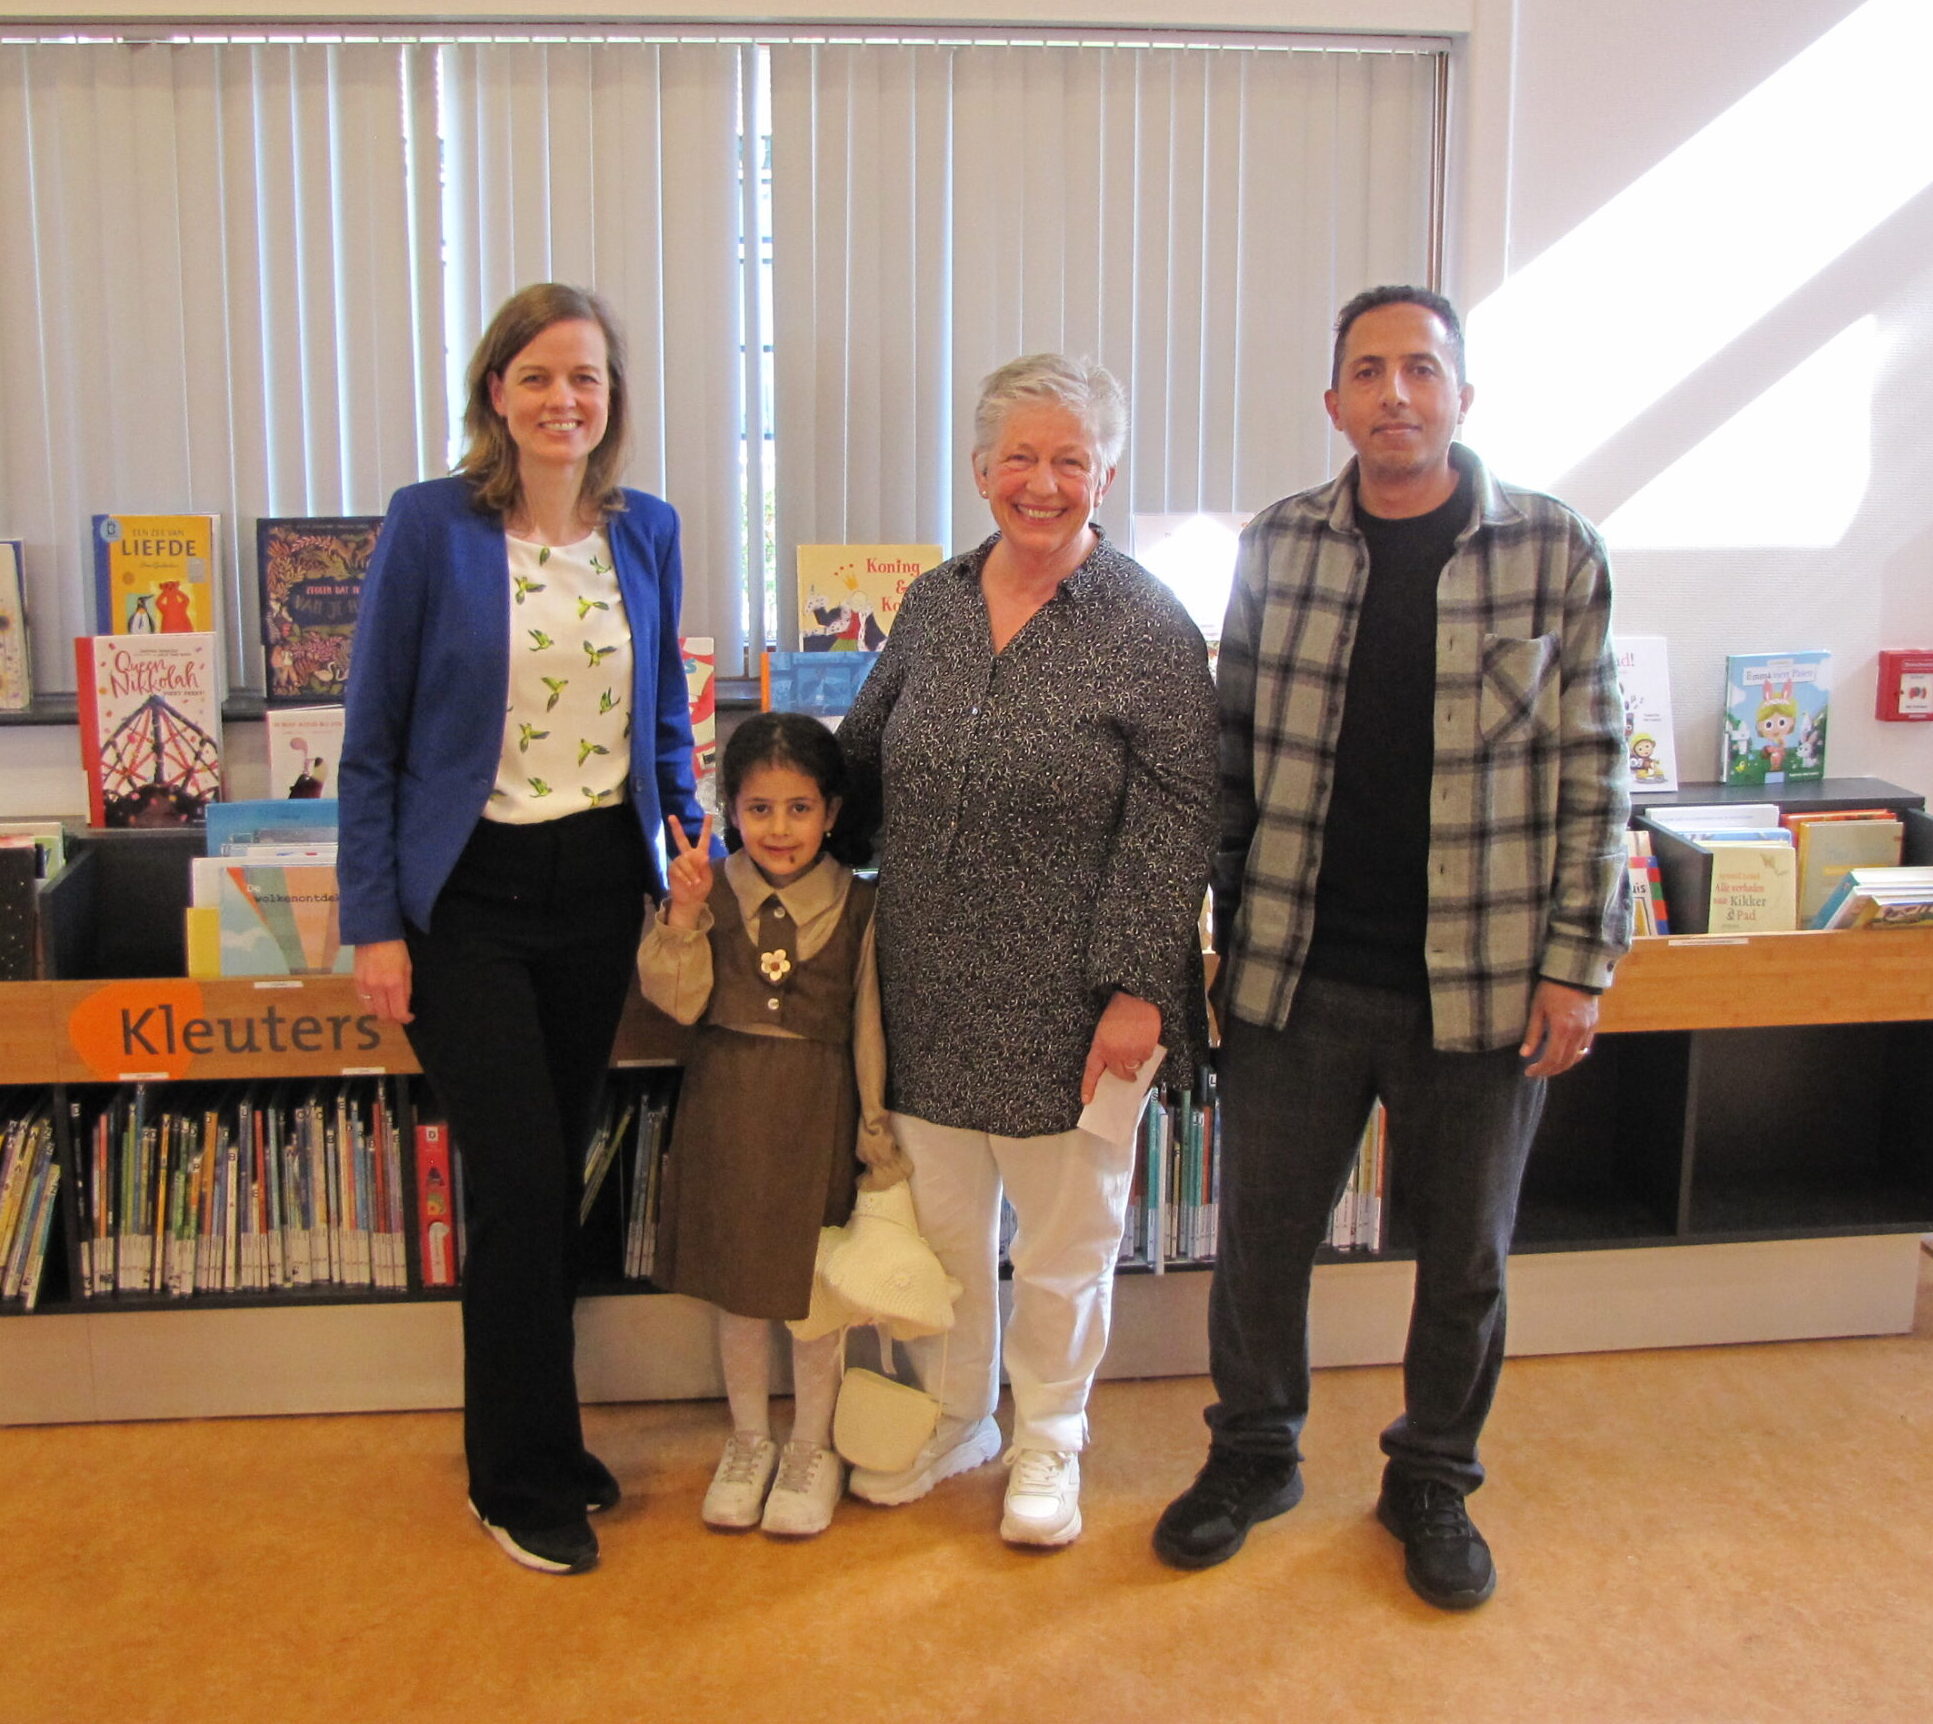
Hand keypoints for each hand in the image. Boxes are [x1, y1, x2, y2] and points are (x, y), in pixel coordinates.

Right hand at [352, 940, 412, 1024]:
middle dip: (393, 1018)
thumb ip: (406, 988)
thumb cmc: (396, 948)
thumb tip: (404, 1005)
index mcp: (394, 983)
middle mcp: (378, 987)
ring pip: (371, 1011)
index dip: (405, 1018)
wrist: (374, 933)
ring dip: (380, 1012)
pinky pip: (362, 1000)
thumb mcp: (407, 967)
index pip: (398, 1012)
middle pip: (383, 1015)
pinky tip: (377, 999)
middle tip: (398, 1013)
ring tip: (387, 1007)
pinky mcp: (355, 981)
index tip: (409, 1017)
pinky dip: (370, 1004)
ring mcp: (365, 985)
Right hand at [664, 813, 714, 927]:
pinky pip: (678, 870)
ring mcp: (679, 862)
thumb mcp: (707, 877)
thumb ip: (704, 866)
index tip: (709, 814)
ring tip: (695, 882)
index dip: (706, 827)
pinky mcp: (672, 869)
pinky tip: (689, 883)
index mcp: (700, 854)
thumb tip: (702, 856)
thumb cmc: (701, 887)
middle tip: (671, 817)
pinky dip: (685, 877)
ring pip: (683, 861)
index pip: (704, 839)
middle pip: (681, 840)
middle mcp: (688, 855)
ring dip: (690, 872)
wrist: (691, 900)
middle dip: (676, 828)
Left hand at [1081, 991, 1162, 1104]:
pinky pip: (1147, 1057)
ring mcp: (1129, 1053)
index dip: (1088, 1086)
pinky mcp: (1144, 1050)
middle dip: (1126, 1074)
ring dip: (1137, 1058)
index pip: (1091, 1070)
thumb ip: (1107, 1047)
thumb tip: (1116, 1066)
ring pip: (1135, 1066)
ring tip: (1137, 1041)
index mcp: (1100, 1045)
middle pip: (1120, 1073)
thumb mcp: (1105, 1029)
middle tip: (1130, 1074)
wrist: (1135, 998)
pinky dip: (1147, 1050)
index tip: (1087, 1100)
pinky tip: (1145, 1037)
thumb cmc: (1119, 1011)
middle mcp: (1113, 1053)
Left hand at [1520, 978, 1596, 1077]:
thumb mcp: (1537, 1009)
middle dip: (1550, 1071)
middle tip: (1537, 1072)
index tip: (1529, 1072)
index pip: (1552, 1059)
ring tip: (1549, 1066)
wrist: (1575, 971)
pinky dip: (1575, 1054)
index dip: (1540, 1069)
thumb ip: (1532, 1033)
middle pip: (1566, 1062)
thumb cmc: (1551, 988)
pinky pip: (1585, 1046)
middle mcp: (1578, 1032)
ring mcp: (1588, 1029)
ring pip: (1577, 1056)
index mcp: (1562, 1028)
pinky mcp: (1594, 1024)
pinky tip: (1565, 1054)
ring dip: (1563, 1065)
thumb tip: (1525, 1054)